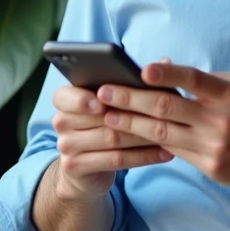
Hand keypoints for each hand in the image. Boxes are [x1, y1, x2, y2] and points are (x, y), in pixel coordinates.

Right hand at [49, 83, 172, 201]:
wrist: (85, 169)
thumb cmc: (103, 124)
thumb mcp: (110, 102)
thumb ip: (131, 82)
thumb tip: (165, 61)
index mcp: (64, 99)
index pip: (63, 96)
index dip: (82, 99)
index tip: (102, 100)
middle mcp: (60, 122)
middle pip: (97, 118)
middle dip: (132, 114)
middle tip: (160, 111)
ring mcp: (66, 146)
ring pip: (110, 138)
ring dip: (143, 135)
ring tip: (169, 130)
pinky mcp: (76, 167)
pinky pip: (115, 160)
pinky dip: (143, 156)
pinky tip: (165, 152)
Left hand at [98, 63, 229, 194]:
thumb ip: (214, 77)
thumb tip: (174, 66)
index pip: (193, 79)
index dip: (167, 72)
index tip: (142, 69)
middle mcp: (220, 120)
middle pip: (167, 107)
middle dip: (130, 99)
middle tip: (103, 92)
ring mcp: (214, 146)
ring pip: (162, 133)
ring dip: (130, 124)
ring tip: (107, 116)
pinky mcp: (212, 168)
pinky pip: (175, 152)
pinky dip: (151, 143)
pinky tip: (132, 137)